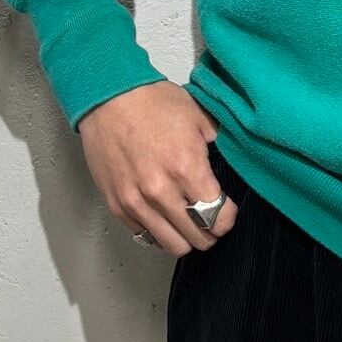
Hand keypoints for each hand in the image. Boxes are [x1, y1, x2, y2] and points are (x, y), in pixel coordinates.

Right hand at [78, 80, 237, 255]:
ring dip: (186, 237)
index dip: (228, 218)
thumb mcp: (199, 117)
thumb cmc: (152, 102)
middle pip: (197, 238)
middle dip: (211, 232)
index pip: (218, 217)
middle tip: (212, 219)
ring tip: (190, 222)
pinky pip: (145, 235)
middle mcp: (161, 190)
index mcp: (187, 167)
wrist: (109, 97)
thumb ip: (218, 146)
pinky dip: (159, 230)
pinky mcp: (118, 205)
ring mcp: (137, 201)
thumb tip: (232, 164)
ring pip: (172, 244)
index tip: (228, 211)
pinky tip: (165, 215)